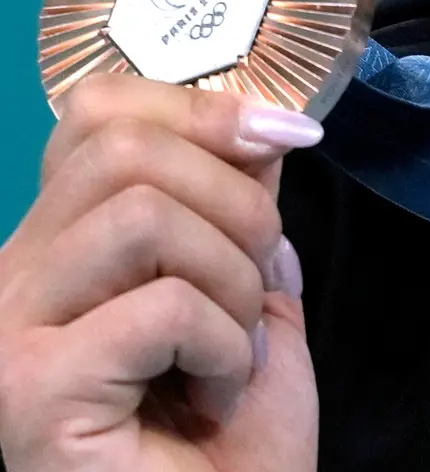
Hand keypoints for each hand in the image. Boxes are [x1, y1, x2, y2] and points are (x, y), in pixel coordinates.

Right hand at [0, 75, 322, 471]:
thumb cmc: (232, 442)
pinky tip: (215, 393)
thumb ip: (236, 202)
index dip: (199, 107)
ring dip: (230, 275)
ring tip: (236, 345)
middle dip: (233, 196)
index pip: (96, 112)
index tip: (286, 133)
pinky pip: (160, 305)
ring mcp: (8, 334)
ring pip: (142, 215)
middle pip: (123, 149)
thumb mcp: (245, 287)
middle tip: (263, 273)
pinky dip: (222, 342)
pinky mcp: (31, 389)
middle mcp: (8, 278)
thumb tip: (259, 124)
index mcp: (53, 244)